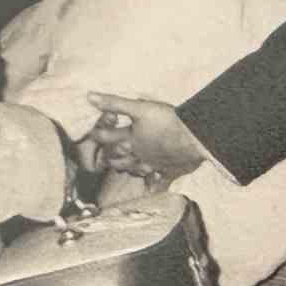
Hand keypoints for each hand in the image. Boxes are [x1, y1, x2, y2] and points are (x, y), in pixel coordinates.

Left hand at [85, 92, 208, 181]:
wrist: (196, 137)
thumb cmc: (169, 121)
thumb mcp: (140, 108)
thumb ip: (115, 103)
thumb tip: (89, 97)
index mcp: (130, 139)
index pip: (106, 138)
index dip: (96, 135)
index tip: (92, 133)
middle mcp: (138, 155)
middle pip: (118, 159)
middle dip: (110, 157)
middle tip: (106, 153)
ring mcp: (153, 164)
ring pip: (135, 170)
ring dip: (128, 169)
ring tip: (125, 167)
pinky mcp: (169, 170)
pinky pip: (159, 181)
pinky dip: (153, 184)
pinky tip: (151, 188)